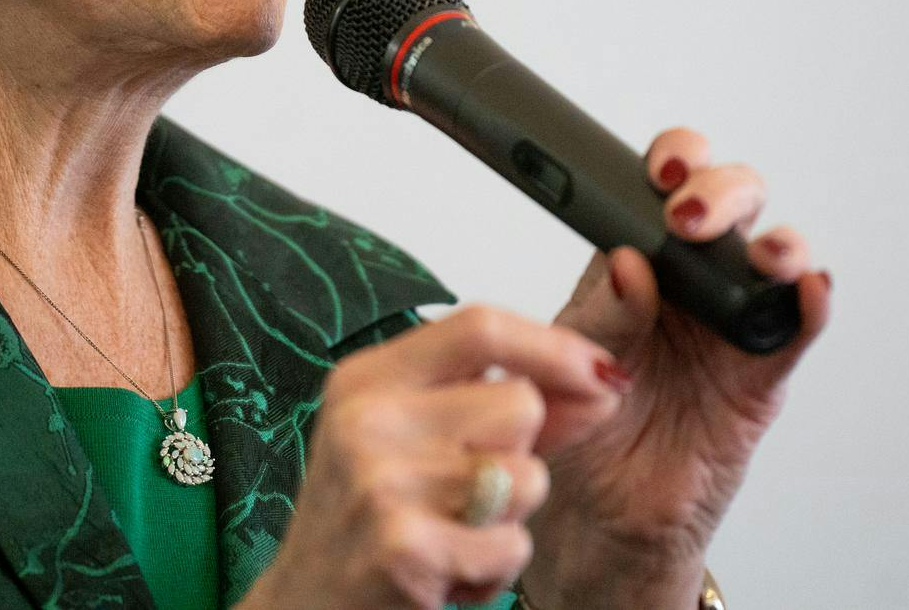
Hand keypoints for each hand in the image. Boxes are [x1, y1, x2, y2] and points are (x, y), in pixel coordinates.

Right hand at [243, 305, 630, 609]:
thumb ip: (498, 404)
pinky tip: (449, 571)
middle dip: (521, 453)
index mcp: (367, 379)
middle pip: (519, 404)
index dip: (554, 345)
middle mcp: (368, 420)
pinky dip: (496, 568)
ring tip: (454, 532)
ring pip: (526, 477)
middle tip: (465, 491)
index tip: (599, 370)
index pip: (480, 327)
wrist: (306, 603)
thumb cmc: (365, 518)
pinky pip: (512, 545)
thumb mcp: (410, 439)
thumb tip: (602, 380)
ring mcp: (382, 483)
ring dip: (510, 518)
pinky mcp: (405, 548)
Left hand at [524, 127, 833, 604]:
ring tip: (763, 255)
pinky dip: (810, 307)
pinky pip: (795, 333)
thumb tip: (629, 264)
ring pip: (776, 258)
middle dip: (721, 193)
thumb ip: (600, 314)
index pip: (664, 186)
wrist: (601, 509)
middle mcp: (692, 278)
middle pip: (731, 203)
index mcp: (637, 256)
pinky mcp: (761, 375)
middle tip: (688, 221)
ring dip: (779, 244)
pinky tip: (809, 292)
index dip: (674, 160)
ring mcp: (732, 323)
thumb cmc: (581, 420)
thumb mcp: (569, 359)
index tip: (662, 169)